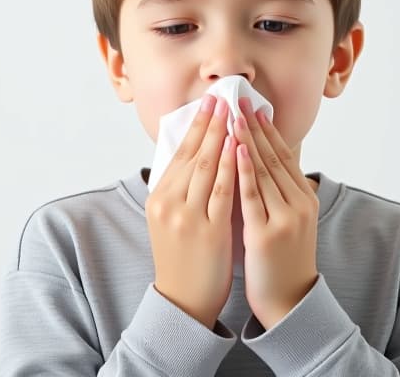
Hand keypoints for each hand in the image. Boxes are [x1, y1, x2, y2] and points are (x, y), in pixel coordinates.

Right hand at [146, 94, 237, 329]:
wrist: (182, 302)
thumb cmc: (182, 259)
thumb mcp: (170, 220)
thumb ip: (180, 190)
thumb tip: (196, 157)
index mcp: (158, 198)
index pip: (179, 153)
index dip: (196, 126)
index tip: (208, 104)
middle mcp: (168, 203)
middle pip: (193, 154)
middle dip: (210, 124)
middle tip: (223, 98)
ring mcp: (187, 216)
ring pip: (207, 168)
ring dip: (222, 137)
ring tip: (234, 113)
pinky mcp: (207, 231)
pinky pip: (222, 191)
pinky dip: (232, 167)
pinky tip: (241, 148)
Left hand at [233, 97, 319, 329]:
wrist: (289, 303)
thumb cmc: (280, 262)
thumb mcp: (286, 222)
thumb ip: (277, 194)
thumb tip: (258, 164)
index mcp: (303, 199)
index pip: (283, 155)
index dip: (267, 130)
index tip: (252, 106)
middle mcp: (298, 203)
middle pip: (273, 157)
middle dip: (254, 126)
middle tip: (239, 99)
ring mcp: (285, 218)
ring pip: (263, 170)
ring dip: (246, 139)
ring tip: (233, 114)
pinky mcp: (267, 233)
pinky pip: (253, 195)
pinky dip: (244, 169)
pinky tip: (234, 149)